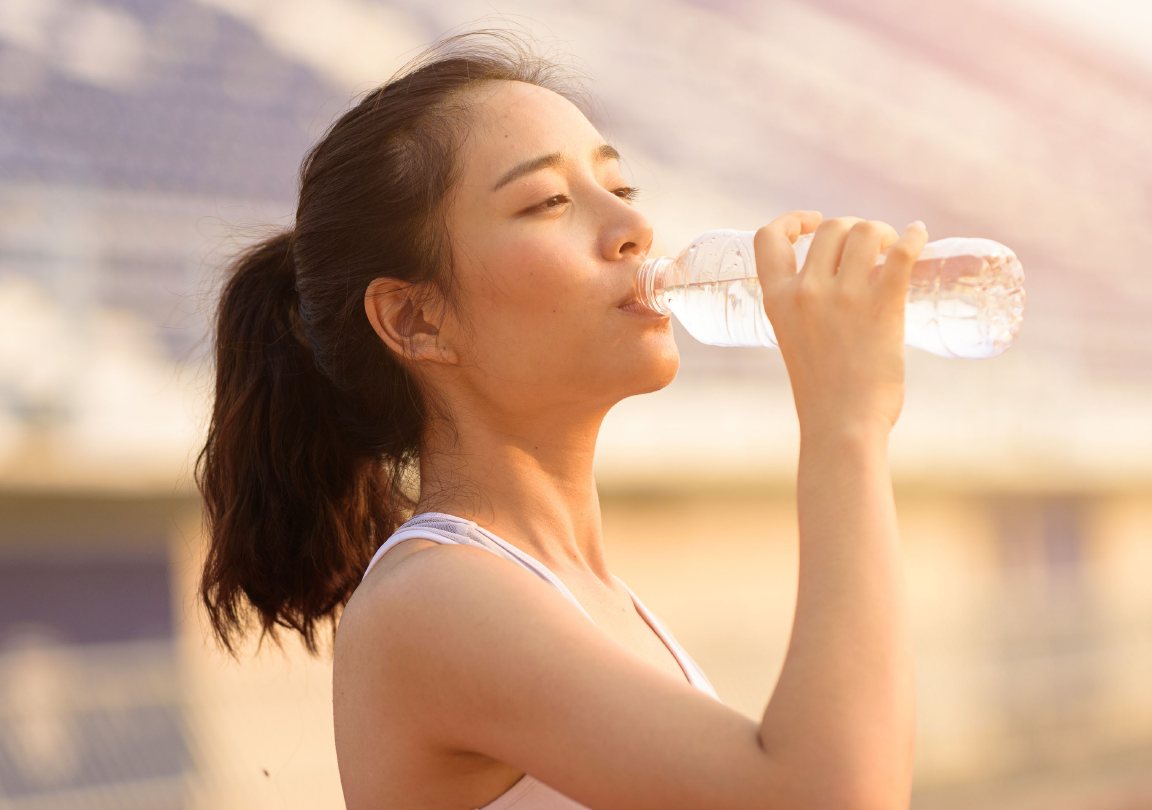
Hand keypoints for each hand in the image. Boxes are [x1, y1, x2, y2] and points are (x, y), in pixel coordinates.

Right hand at [753, 212, 927, 437]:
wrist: (842, 425)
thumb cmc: (822, 393)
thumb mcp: (794, 341)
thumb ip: (805, 312)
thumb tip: (841, 287)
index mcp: (777, 300)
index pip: (768, 238)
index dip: (790, 221)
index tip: (811, 223)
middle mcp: (806, 292)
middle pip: (831, 228)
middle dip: (853, 229)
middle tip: (871, 252)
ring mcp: (845, 298)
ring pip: (865, 231)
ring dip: (882, 233)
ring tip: (893, 252)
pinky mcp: (882, 306)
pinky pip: (902, 254)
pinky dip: (915, 237)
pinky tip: (921, 235)